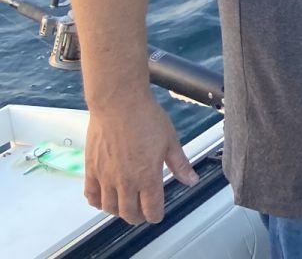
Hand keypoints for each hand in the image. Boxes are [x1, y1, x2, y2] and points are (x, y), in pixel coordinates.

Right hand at [84, 99, 198, 224]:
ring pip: (109, 208)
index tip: (157, 214)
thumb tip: (191, 180)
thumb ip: (180, 164)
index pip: (151, 209)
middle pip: (129, 213)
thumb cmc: (146, 118)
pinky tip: (103, 199)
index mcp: (148, 177)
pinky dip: (97, 202)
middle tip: (142, 212)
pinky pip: (91, 195)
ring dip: (118, 211)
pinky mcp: (91, 169)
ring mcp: (106, 177)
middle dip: (138, 217)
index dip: (156, 215)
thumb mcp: (170, 141)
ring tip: (125, 205)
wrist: (119, 103)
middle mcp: (125, 182)